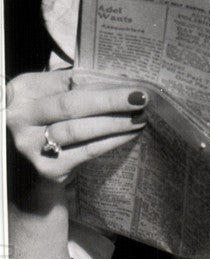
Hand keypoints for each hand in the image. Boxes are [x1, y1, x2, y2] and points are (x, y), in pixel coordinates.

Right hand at [6, 69, 147, 187]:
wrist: (31, 177)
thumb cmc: (49, 127)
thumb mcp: (53, 101)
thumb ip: (78, 88)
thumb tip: (122, 82)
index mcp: (23, 91)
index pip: (67, 81)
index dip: (102, 82)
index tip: (130, 83)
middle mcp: (20, 117)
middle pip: (70, 104)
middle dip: (110, 100)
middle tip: (141, 98)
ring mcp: (30, 144)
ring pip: (79, 129)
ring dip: (115, 122)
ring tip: (139, 117)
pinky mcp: (47, 168)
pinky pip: (86, 150)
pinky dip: (111, 141)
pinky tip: (129, 135)